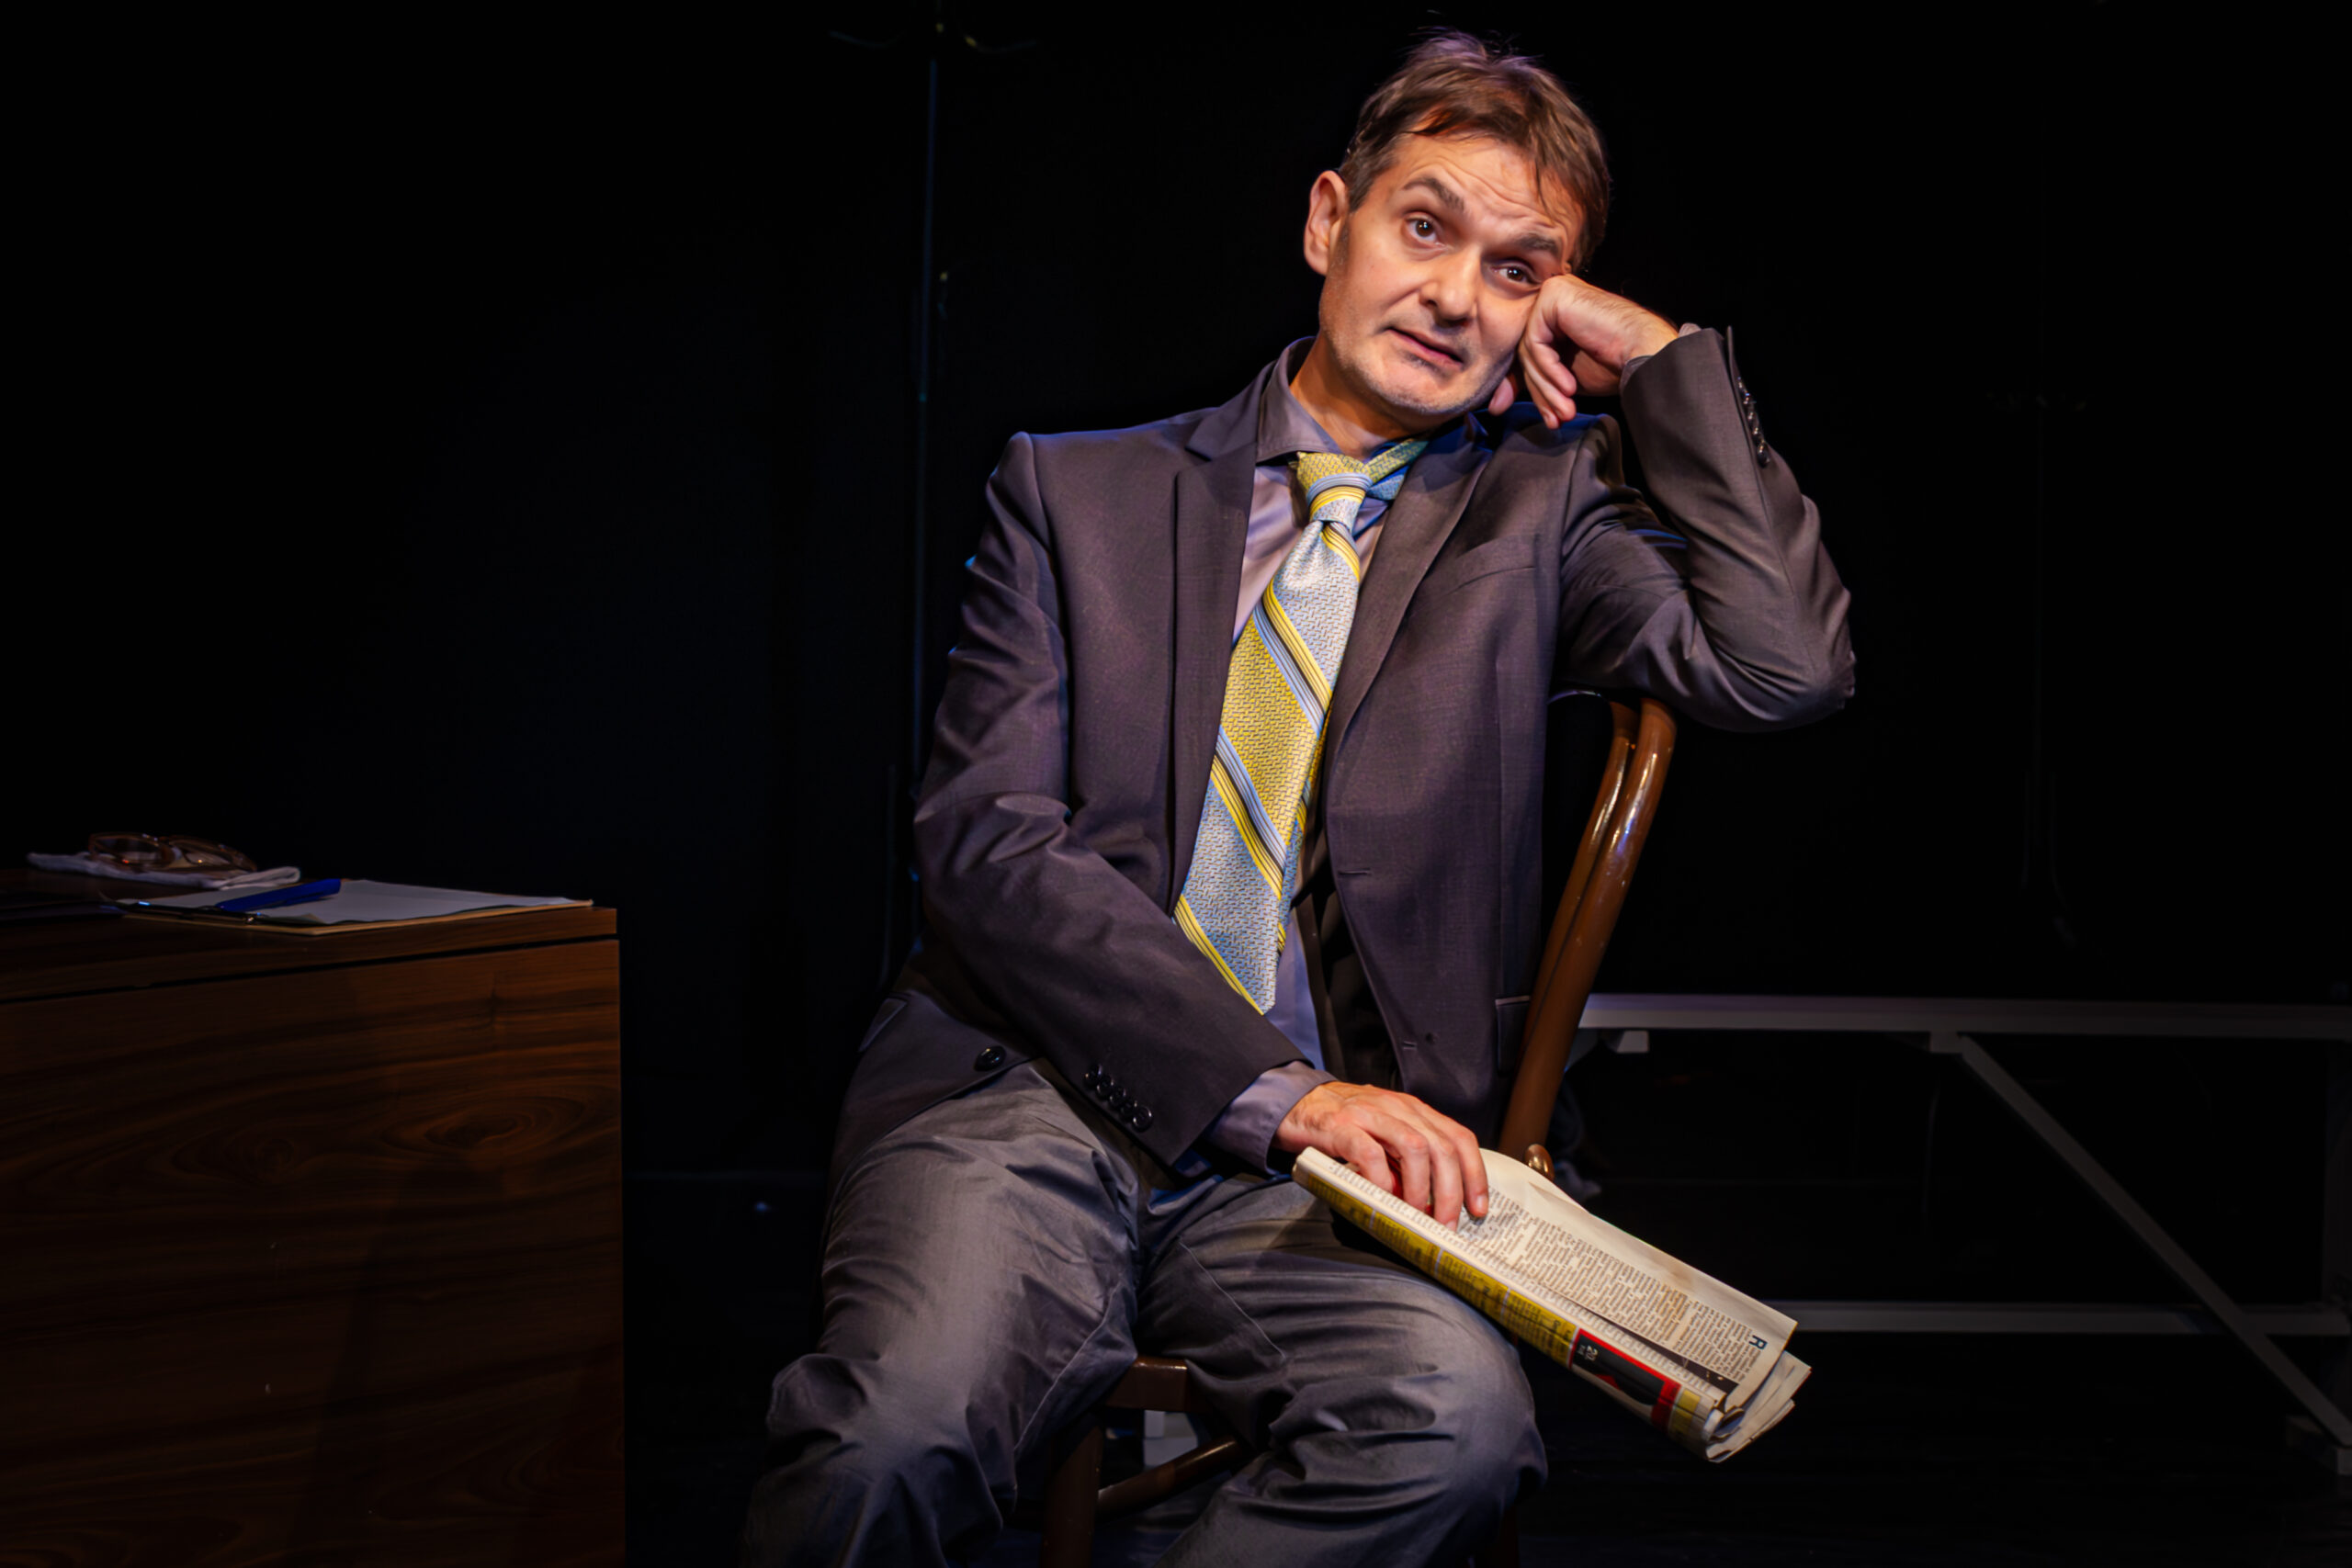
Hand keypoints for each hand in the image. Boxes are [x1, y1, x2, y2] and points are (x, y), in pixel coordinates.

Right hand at [1275, 1081, 1488, 1225]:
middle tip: (1445, 1223)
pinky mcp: (1341, 1126)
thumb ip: (1407, 1161)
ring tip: (1415, 1213)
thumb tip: (1430, 1202)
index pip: (1459, 1138)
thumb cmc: (1343, 1123)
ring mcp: (1370, 1115)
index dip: (1475, 1175)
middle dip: (1450, 1192)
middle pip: (1442, 1148)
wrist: (1296, 1103)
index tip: (1477, 1208)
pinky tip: (1381, 1197)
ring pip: (1415, 1148)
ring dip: (1420, 1189)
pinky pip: (1370, 1154)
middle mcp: (1398, 1108)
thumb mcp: (1385, 1136)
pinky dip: (1382, 1181)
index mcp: (1414, 1111)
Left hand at [1486, 274, 1678, 428]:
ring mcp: (1552, 292)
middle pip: (1526, 352)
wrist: (1645, 353)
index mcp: (1554, 312)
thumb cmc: (1613, 364)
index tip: (1530, 415)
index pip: (1527, 352)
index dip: (1525, 387)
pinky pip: (1535, 342)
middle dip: (1539, 392)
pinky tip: (1569, 386)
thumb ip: (1532, 380)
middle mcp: (1551, 297)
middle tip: (1554, 419)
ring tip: (1565, 410)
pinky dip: (1549, 369)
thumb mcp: (1562, 377)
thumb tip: (1494, 403)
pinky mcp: (1553, 296)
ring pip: (1528, 350)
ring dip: (1546, 387)